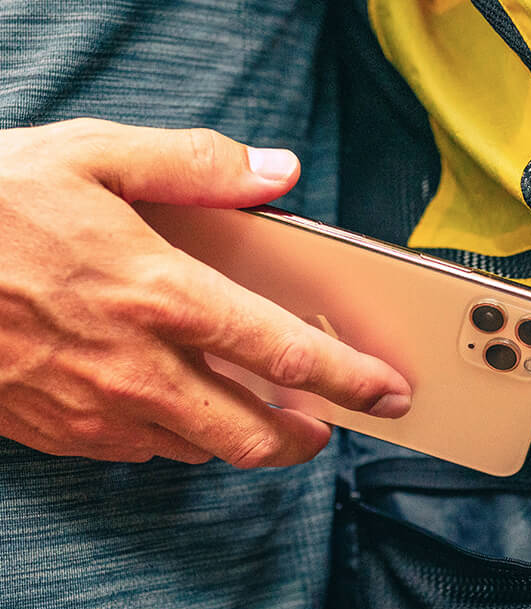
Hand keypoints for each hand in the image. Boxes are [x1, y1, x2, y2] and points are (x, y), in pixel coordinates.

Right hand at [0, 119, 410, 466]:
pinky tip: (171, 400)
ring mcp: (97, 411)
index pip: (289, 355)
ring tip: (253, 407)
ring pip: (201, 452)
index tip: (390, 394)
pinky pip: (141, 453)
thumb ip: (195, 165)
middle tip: (326, 425)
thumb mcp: (90, 155)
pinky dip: (174, 436)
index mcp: (162, 294)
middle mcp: (139, 367)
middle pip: (255, 437)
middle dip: (305, 440)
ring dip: (239, 437)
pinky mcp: (61, 434)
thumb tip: (278, 172)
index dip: (353, 381)